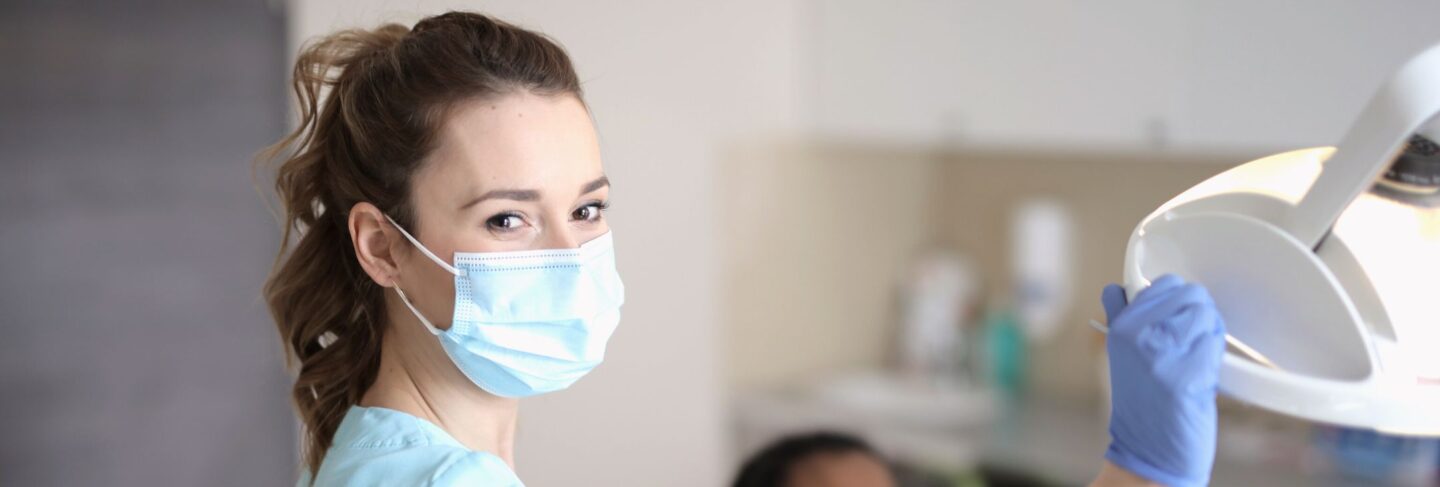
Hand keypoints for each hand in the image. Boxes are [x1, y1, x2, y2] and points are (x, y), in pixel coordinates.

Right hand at [1101, 274, 1225, 486]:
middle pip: (1190, 295)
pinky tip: (1203, 374)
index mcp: (1121, 328)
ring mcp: (1162, 355)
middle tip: (1190, 342)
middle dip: (1198, 314)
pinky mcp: (1187, 375)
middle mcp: (1138, 337)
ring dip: (1209, 333)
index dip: (1177, 299)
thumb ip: (1124, 317)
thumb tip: (1120, 288)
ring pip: (1206, 315)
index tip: (1175, 317)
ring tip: (1196, 357)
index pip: (1162, 284)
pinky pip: (1216, 344)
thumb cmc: (1143, 404)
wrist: (1149, 450)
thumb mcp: (1121, 354)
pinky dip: (1216, 356)